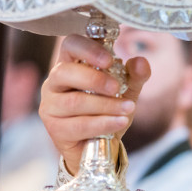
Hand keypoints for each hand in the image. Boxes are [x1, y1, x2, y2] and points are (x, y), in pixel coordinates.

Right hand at [39, 34, 150, 172]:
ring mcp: (51, 105)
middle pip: (65, 72)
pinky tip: (120, 121)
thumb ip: (134, 76)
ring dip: (105, 105)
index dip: (88, 49)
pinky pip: (78, 125)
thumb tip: (140, 62)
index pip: (70, 45)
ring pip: (74, 101)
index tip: (109, 60)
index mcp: (71, 64)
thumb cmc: (108, 110)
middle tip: (117, 88)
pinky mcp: (54, 128)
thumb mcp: (125, 91)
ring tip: (128, 108)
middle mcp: (55, 82)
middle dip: (95, 79)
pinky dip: (103, 123)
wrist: (100, 145)